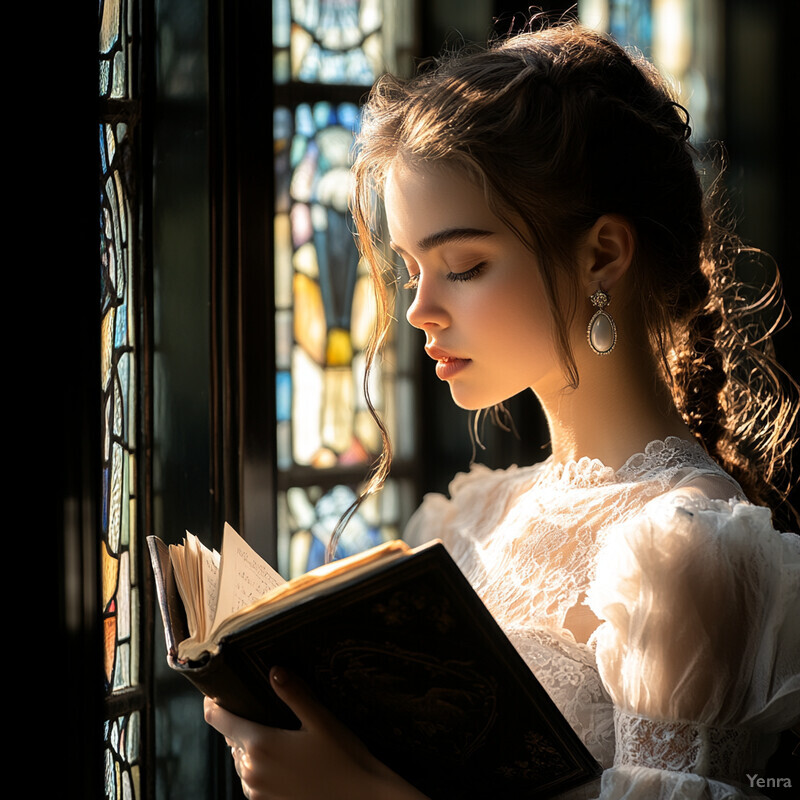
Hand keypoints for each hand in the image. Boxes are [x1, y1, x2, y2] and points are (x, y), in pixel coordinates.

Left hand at [204, 666, 428, 799]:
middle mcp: (251, 770)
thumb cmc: (342, 757)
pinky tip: (281, 756)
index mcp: (259, 744)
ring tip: (273, 732)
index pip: (218, 720)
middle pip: (230, 738)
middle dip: (239, 722)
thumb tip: (274, 670)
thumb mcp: (320, 719)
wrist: (360, 798)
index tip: (214, 692)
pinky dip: (257, 764)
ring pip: (240, 758)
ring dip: (248, 745)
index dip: (213, 703)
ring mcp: (256, 790)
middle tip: (258, 707)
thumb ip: (294, 694)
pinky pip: (250, 777)